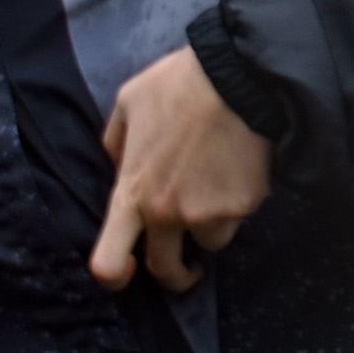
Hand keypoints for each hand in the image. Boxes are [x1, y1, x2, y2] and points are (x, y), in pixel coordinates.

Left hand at [89, 46, 272, 292]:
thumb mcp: (129, 103)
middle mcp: (167, 212)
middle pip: (166, 270)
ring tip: (220, 189)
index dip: (115, 279)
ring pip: (211, 240)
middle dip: (177, 275)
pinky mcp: (245, 204)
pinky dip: (240, 201)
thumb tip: (121, 164)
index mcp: (132, 192)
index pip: (108, 263)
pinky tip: (241, 170)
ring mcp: (209, 212)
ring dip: (213, 224)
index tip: (131, 272)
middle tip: (187, 266)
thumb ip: (117, 142)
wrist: (241, 74)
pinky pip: (240, 215)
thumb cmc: (181, 83)